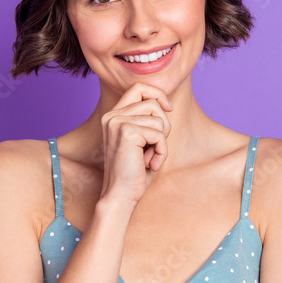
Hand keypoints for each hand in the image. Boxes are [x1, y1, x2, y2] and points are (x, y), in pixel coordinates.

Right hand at [98, 83, 173, 207]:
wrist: (120, 195)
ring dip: (162, 142)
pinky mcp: (126, 131)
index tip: (169, 108)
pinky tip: (151, 164)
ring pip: (159, 119)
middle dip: (163, 125)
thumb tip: (165, 103)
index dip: (157, 94)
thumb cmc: (133, 172)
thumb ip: (147, 121)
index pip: (138, 88)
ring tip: (150, 158)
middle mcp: (112, 115)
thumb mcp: (142, 141)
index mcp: (113, 115)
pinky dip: (162, 152)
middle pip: (152, 102)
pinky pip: (159, 134)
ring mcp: (117, 122)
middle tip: (156, 147)